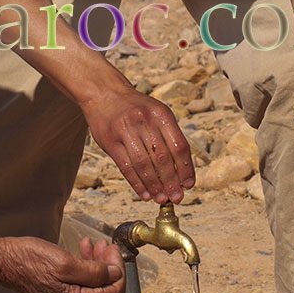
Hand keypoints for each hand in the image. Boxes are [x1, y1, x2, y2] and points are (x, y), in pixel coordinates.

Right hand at [0, 229, 124, 292]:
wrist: (5, 261)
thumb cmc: (30, 260)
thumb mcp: (65, 263)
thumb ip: (94, 272)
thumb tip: (116, 275)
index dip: (119, 272)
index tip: (114, 251)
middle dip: (111, 268)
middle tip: (106, 246)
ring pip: (97, 287)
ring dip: (100, 265)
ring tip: (95, 244)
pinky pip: (85, 285)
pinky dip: (88, 267)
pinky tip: (85, 249)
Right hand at [81, 87, 195, 202]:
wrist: (104, 94)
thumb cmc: (136, 109)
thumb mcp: (157, 113)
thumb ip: (169, 136)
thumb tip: (182, 171)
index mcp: (161, 114)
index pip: (179, 146)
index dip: (186, 168)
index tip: (189, 184)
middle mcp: (144, 122)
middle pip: (162, 158)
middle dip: (171, 181)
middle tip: (177, 197)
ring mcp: (125, 131)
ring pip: (143, 165)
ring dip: (155, 186)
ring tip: (161, 199)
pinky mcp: (110, 142)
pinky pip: (126, 167)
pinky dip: (137, 183)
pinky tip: (145, 194)